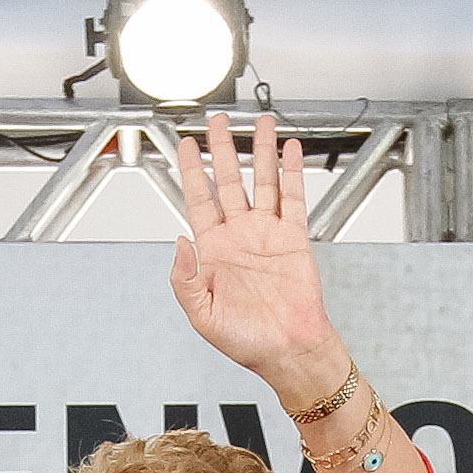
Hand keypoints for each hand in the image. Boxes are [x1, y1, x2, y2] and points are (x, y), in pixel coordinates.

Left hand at [170, 112, 346, 407]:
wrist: (288, 351)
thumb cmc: (247, 341)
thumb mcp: (201, 315)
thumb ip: (183, 278)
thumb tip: (179, 241)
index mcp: (214, 252)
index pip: (198, 199)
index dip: (190, 171)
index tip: (185, 145)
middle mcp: (240, 237)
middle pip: (228, 180)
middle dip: (221, 149)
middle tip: (217, 121)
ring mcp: (267, 235)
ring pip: (262, 181)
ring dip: (259, 152)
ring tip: (259, 123)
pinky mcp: (294, 239)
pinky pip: (292, 198)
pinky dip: (291, 172)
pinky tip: (288, 151)